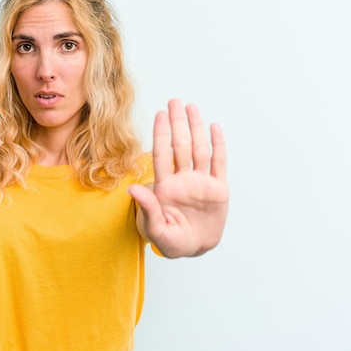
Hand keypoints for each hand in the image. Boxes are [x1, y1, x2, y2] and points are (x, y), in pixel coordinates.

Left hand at [128, 99, 228, 257]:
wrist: (194, 249)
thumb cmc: (171, 241)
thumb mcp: (156, 229)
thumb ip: (147, 209)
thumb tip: (132, 189)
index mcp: (166, 187)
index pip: (162, 155)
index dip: (161, 135)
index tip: (159, 115)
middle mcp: (182, 180)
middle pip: (180, 146)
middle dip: (177, 124)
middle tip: (174, 101)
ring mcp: (200, 183)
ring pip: (198, 149)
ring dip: (195, 128)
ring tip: (191, 107)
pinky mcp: (217, 189)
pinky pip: (218, 163)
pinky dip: (218, 144)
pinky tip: (214, 127)